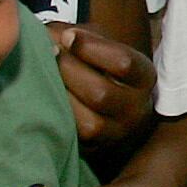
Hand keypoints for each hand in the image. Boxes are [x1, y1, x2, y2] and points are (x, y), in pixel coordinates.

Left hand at [49, 22, 155, 147]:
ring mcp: (117, 134)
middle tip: (49, 55)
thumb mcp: (99, 46)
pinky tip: (41, 97)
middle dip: (69, 71)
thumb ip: (79, 36)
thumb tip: (49, 36)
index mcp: (144, 78)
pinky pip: (72, 138)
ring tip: (43, 76)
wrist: (105, 105)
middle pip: (101, 93)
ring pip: (89, 123)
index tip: (67, 35)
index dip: (91, 47)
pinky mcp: (95, 151)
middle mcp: (137, 110)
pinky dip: (54, 116)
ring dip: (61, 97)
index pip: (124, 63)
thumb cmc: (98, 68)